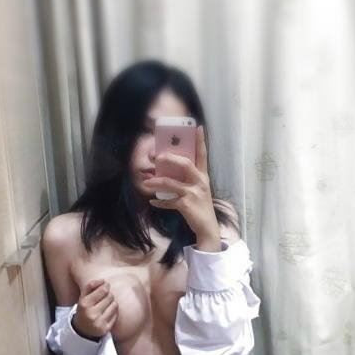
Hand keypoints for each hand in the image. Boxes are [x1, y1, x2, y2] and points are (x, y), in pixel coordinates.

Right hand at [72, 278, 118, 339]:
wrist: (82, 329)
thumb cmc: (85, 309)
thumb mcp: (83, 297)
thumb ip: (90, 286)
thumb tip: (103, 280)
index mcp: (84, 304)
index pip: (103, 290)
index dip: (106, 285)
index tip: (106, 285)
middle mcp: (91, 314)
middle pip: (110, 296)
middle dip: (109, 294)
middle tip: (105, 297)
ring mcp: (99, 322)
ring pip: (115, 305)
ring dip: (112, 303)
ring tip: (106, 305)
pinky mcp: (105, 329)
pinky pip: (116, 314)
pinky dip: (114, 312)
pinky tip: (107, 313)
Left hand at [143, 125, 220, 249]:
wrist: (207, 227)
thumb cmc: (200, 206)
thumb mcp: (198, 189)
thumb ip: (186, 178)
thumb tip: (166, 170)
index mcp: (203, 176)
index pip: (203, 155)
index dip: (200, 141)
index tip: (198, 127)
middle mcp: (200, 182)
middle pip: (185, 164)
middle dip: (170, 158)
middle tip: (157, 156)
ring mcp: (194, 193)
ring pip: (171, 183)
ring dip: (156, 182)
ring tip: (147, 182)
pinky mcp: (186, 205)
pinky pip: (168, 201)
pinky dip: (159, 202)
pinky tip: (152, 201)